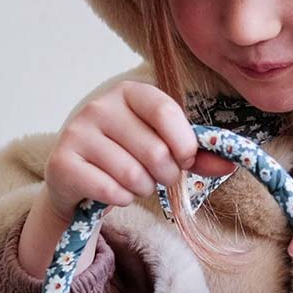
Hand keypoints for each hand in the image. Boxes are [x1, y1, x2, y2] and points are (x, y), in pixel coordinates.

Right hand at [44, 80, 235, 223]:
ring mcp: (76, 133)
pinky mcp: (61, 163)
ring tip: (135, 184)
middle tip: (158, 177)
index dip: (184, 142)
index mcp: (128, 92)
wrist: (77, 180)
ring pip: (132, 174)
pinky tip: (115, 193)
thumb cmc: (127, 157)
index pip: (166, 111)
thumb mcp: (163, 147)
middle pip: (154, 150)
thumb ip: (197, 153)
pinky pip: (109, 190)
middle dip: (166, 175)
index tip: (186, 159)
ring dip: (143, 189)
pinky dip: (121, 199)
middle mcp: (99, 106)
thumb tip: (232, 163)